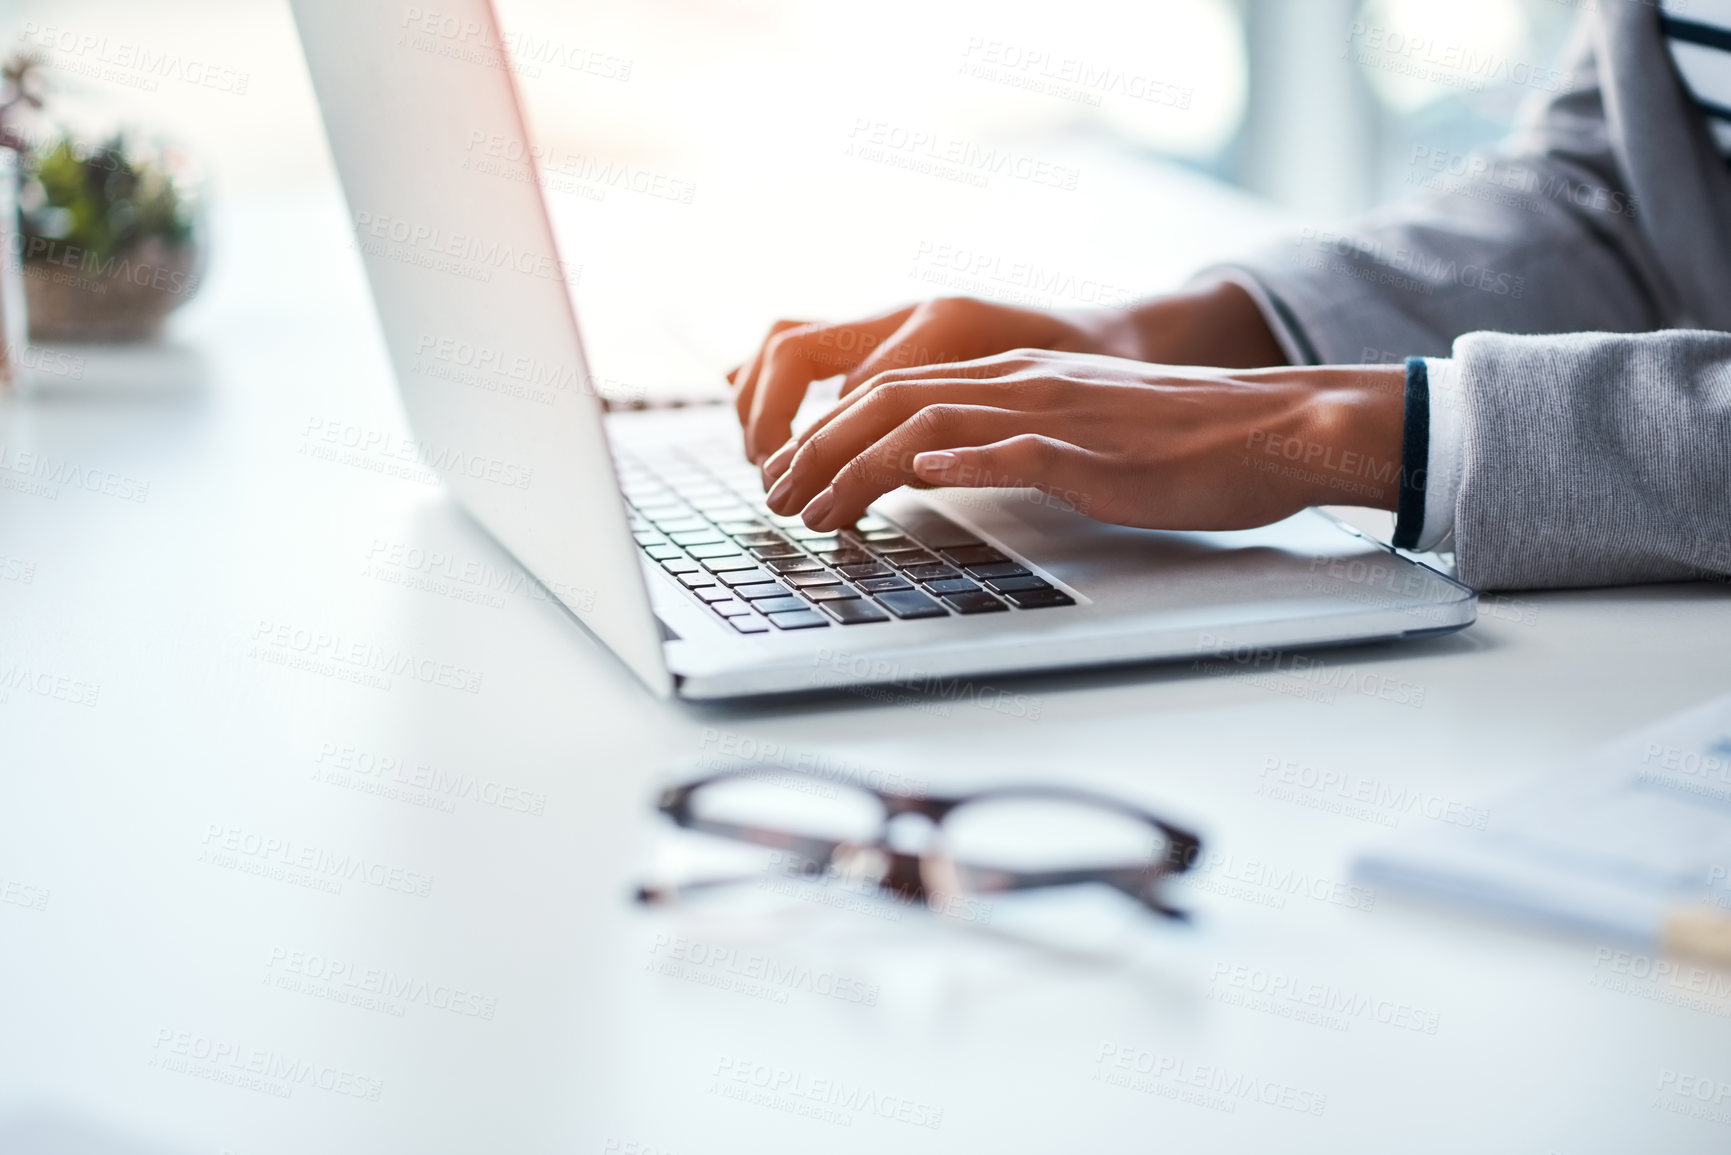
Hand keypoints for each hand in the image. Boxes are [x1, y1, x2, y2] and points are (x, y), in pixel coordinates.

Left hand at [730, 280, 1285, 465]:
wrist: (1272, 428)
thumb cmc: (1178, 442)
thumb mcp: (1074, 432)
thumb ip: (1005, 439)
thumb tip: (929, 469)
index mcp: (1015, 376)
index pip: (893, 392)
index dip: (826, 434)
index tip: (789, 478)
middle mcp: (1024, 383)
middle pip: (891, 402)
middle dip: (817, 452)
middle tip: (776, 502)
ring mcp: (1060, 414)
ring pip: (934, 424)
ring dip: (860, 468)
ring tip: (815, 510)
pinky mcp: (1100, 455)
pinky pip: (1022, 450)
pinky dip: (965, 462)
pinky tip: (920, 479)